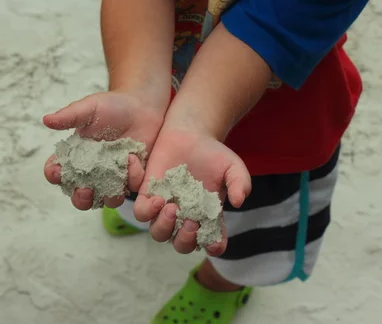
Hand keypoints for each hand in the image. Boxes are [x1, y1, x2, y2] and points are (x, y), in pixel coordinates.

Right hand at [43, 91, 164, 210]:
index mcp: (75, 157)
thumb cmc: (113, 106)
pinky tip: (133, 159)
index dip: (54, 175)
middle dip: (79, 198)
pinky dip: (132, 177)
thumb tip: (46, 120)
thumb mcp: (90, 108)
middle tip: (84, 190)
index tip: (57, 172)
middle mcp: (92, 172)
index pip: (58, 172)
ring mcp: (113, 178)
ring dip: (107, 196)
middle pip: (79, 196)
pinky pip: (131, 188)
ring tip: (113, 181)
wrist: (143, 106)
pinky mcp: (133, 178)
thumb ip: (70, 116)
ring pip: (105, 200)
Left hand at [133, 126, 251, 256]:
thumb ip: (240, 183)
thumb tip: (238, 202)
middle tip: (190, 221)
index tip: (214, 242)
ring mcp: (165, 208)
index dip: (213, 246)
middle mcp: (185, 218)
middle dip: (185, 239)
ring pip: (159, 233)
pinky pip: (141, 212)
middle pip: (181, 245)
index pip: (211, 242)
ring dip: (164, 227)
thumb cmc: (213, 153)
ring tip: (172, 207)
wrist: (190, 133)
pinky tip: (158, 198)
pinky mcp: (148, 195)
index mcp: (207, 217)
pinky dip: (147, 211)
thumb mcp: (233, 167)